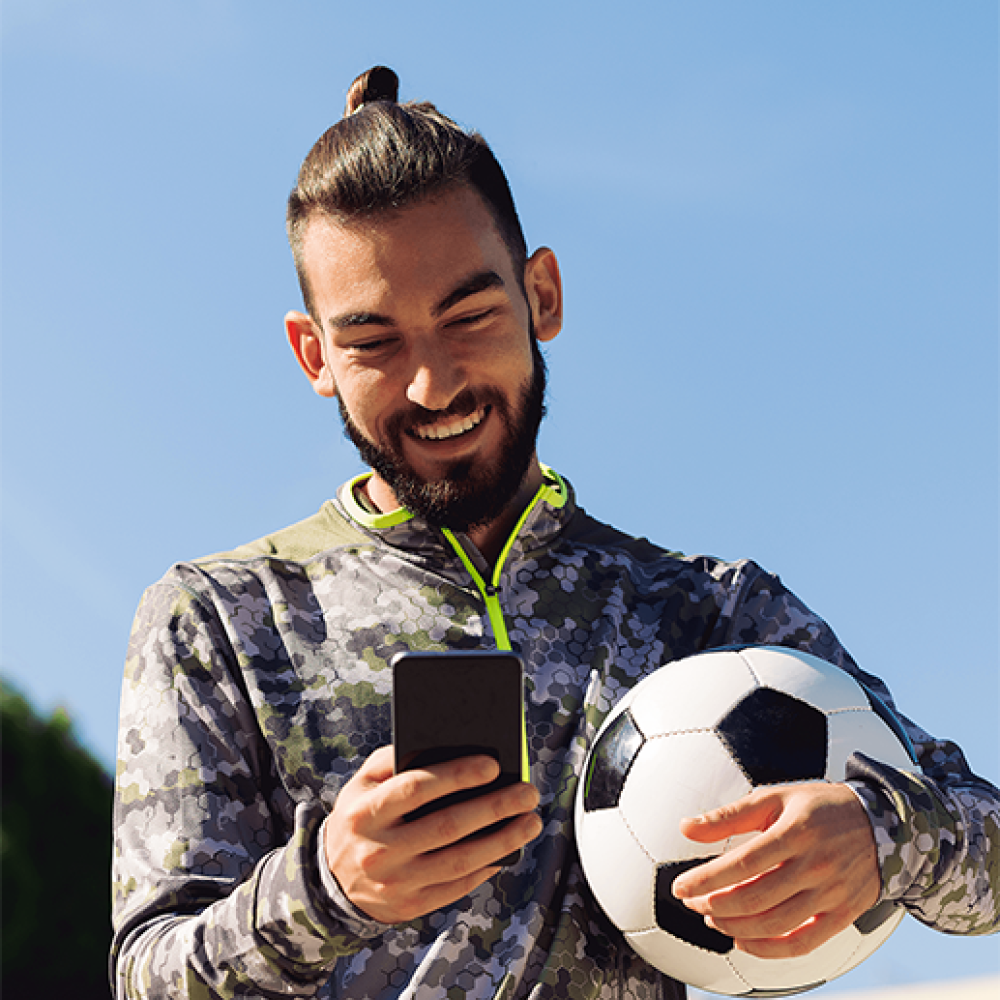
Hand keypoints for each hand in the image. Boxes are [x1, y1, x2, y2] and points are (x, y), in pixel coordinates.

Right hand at [324, 746, 541, 922]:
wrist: (331, 880)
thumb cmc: (360, 817)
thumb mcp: (361, 784)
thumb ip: (392, 760)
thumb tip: (444, 745)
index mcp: (366, 813)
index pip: (416, 789)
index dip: (456, 775)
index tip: (492, 764)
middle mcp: (380, 850)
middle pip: (446, 826)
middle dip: (494, 807)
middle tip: (526, 792)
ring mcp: (397, 882)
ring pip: (459, 861)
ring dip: (502, 840)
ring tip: (530, 821)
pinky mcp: (411, 906)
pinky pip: (457, 886)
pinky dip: (487, 866)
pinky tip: (508, 848)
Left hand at [672, 782, 878, 957]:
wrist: (881, 824)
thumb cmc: (819, 807)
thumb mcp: (774, 798)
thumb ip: (729, 816)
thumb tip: (686, 828)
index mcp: (795, 832)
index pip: (742, 864)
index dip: (706, 879)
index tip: (680, 887)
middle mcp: (815, 865)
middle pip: (755, 897)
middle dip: (714, 904)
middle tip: (691, 901)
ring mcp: (831, 893)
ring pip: (775, 924)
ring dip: (735, 927)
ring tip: (712, 916)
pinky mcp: (842, 915)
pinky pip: (802, 944)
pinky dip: (769, 950)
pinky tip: (743, 941)